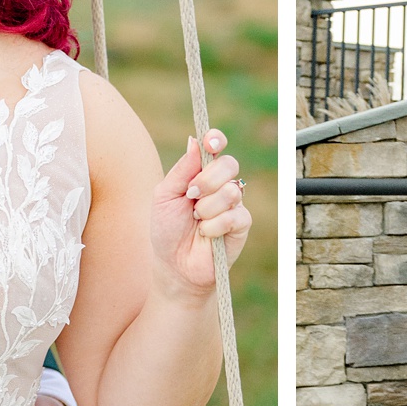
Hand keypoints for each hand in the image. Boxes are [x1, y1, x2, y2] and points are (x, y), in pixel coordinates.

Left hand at [151, 129, 252, 293]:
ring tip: (196, 221)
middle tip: (191, 196)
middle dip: (207, 180)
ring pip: (231, 190)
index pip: (215, 146)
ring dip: (206, 208)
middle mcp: (220, 184)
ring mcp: (233, 203)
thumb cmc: (166, 230)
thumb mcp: (164, 196)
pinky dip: (213, 226)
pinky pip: (234, 215)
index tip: (211, 142)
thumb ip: (181, 170)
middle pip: (228, 164)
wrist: (173, 265)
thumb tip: (195, 141)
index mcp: (200, 172)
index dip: (216, 139)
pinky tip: (205, 234)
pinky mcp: (242, 224)